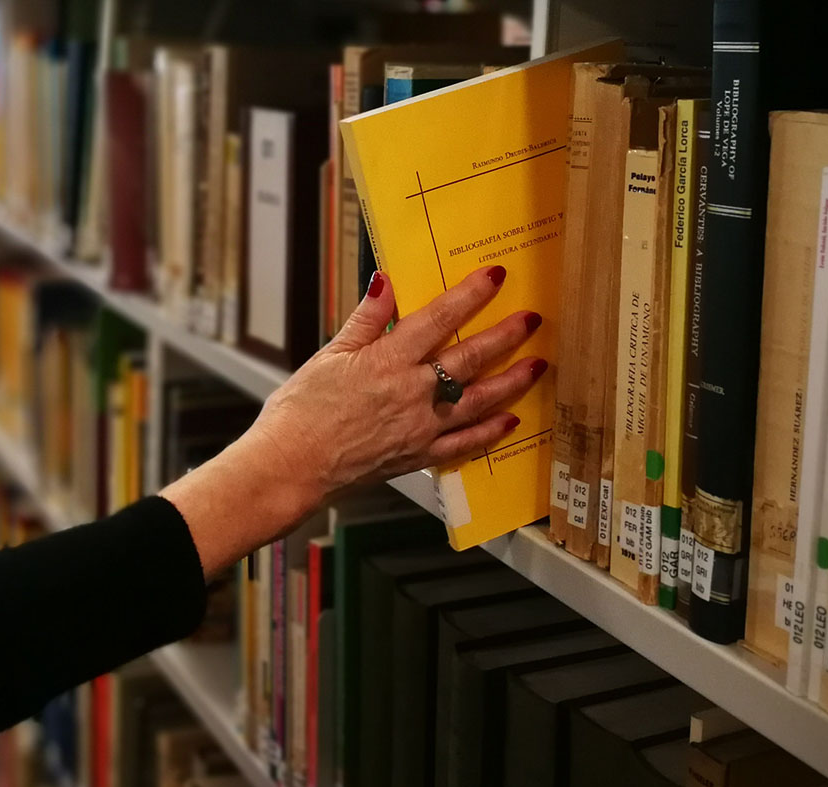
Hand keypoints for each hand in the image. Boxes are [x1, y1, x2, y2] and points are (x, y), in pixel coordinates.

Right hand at [162, 265, 545, 577]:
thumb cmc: (300, 412)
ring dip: (512, 382)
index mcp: (387, 361)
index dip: (470, 295)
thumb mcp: (329, 355)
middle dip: (505, 336)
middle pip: (469, 358)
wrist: (290, 468)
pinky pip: (464, 443)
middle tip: (532, 319)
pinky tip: (510, 420)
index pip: (439, 319)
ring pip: (478, 400)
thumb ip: (366, 320)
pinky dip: (490, 432)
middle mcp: (411, 393)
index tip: (495, 276)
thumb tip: (387, 282)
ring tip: (537, 365)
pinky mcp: (419, 456)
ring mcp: (420, 427)